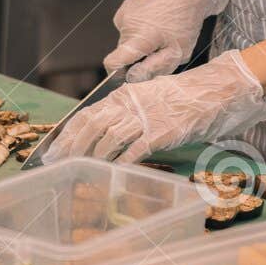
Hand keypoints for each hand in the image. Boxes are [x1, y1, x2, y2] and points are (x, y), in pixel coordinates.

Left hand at [44, 50, 265, 163]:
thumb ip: (126, 113)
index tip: (54, 149)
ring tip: (79, 170)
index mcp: (124, 95)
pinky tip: (109, 173)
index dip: (68, 132)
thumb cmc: (181, 99)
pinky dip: (119, 162)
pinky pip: (134, 149)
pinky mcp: (161, 131)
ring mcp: (145, 117)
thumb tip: (103, 134)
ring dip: (92, 156)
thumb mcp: (148, 99)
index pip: (87, 113)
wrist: (212, 92)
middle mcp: (130, 103)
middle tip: (57, 163)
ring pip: (109, 137)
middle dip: (72, 146)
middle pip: (92, 125)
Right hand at [105, 0, 228, 81]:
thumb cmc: (185, 20)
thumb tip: (133, 78)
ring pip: (127, 40)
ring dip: (140, 42)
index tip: (127, 76)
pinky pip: (128, 27)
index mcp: (139, 38)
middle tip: (159, 51)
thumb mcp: (179, 51)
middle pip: (123, 52)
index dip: (117, 73)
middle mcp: (127, 26)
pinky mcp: (126, 8)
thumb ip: (155, 68)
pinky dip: (138, 29)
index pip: (113, 62)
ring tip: (160, 33)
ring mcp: (124, 15)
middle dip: (137, 57)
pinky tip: (154, 22)